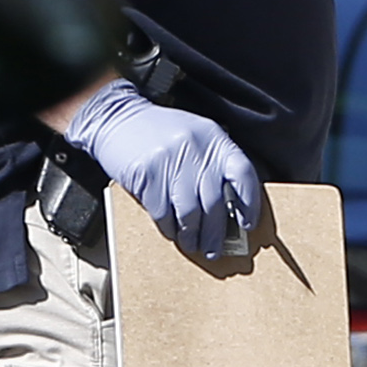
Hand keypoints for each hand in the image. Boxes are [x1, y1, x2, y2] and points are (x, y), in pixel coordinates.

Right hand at [61, 81, 261, 259]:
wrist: (117, 117)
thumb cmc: (161, 132)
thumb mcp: (196, 136)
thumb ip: (214, 164)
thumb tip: (231, 209)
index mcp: (214, 138)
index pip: (242, 173)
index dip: (249, 203)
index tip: (247, 224)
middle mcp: (195, 147)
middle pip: (214, 201)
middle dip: (216, 232)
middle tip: (215, 249)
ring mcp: (169, 160)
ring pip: (189, 212)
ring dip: (192, 235)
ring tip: (193, 244)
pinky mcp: (146, 173)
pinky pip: (162, 212)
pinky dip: (169, 228)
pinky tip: (172, 231)